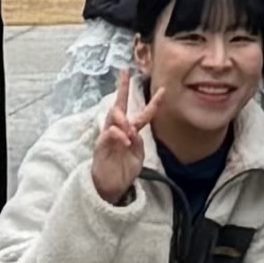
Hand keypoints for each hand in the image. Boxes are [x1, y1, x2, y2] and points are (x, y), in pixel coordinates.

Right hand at [89, 60, 151, 206]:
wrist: (111, 189)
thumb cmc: (124, 171)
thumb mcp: (137, 156)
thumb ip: (137, 142)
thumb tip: (133, 131)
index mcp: (131, 132)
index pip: (143, 114)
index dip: (153, 103)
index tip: (163, 89)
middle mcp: (118, 130)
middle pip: (119, 105)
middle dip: (121, 88)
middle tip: (124, 73)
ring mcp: (108, 136)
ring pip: (113, 116)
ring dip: (122, 118)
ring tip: (128, 128)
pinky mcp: (100, 146)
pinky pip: (108, 133)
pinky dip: (118, 134)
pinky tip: (124, 139)